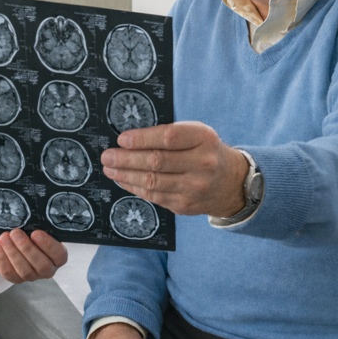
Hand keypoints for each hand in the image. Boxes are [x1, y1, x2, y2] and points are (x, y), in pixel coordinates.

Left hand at [0, 229, 67, 283]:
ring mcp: (32, 276)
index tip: (36, 233)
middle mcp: (48, 269)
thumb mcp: (38, 226)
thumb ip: (37, 224)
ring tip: (4, 237)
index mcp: (58, 256)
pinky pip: (8, 272)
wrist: (18, 238)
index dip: (48, 245)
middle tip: (15, 233)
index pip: (58, 254)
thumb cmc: (32, 231)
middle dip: (26, 248)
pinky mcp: (16, 278)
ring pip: (24, 271)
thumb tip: (27, 218)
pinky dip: (1, 257)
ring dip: (12, 252)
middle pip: (41, 265)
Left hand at [100, 121, 248, 216]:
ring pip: (152, 182)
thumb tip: (130, 139)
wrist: (230, 182)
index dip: (142, 139)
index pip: (168, 138)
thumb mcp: (197, 133)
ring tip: (110, 168)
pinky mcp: (185, 205)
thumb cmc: (206, 151)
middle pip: (157, 162)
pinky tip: (123, 180)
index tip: (122, 139)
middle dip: (127, 159)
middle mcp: (202, 164)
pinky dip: (135, 187)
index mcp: (204, 139)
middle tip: (107, 156)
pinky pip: (154, 196)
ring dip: (126, 175)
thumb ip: (169, 133)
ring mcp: (194, 188)